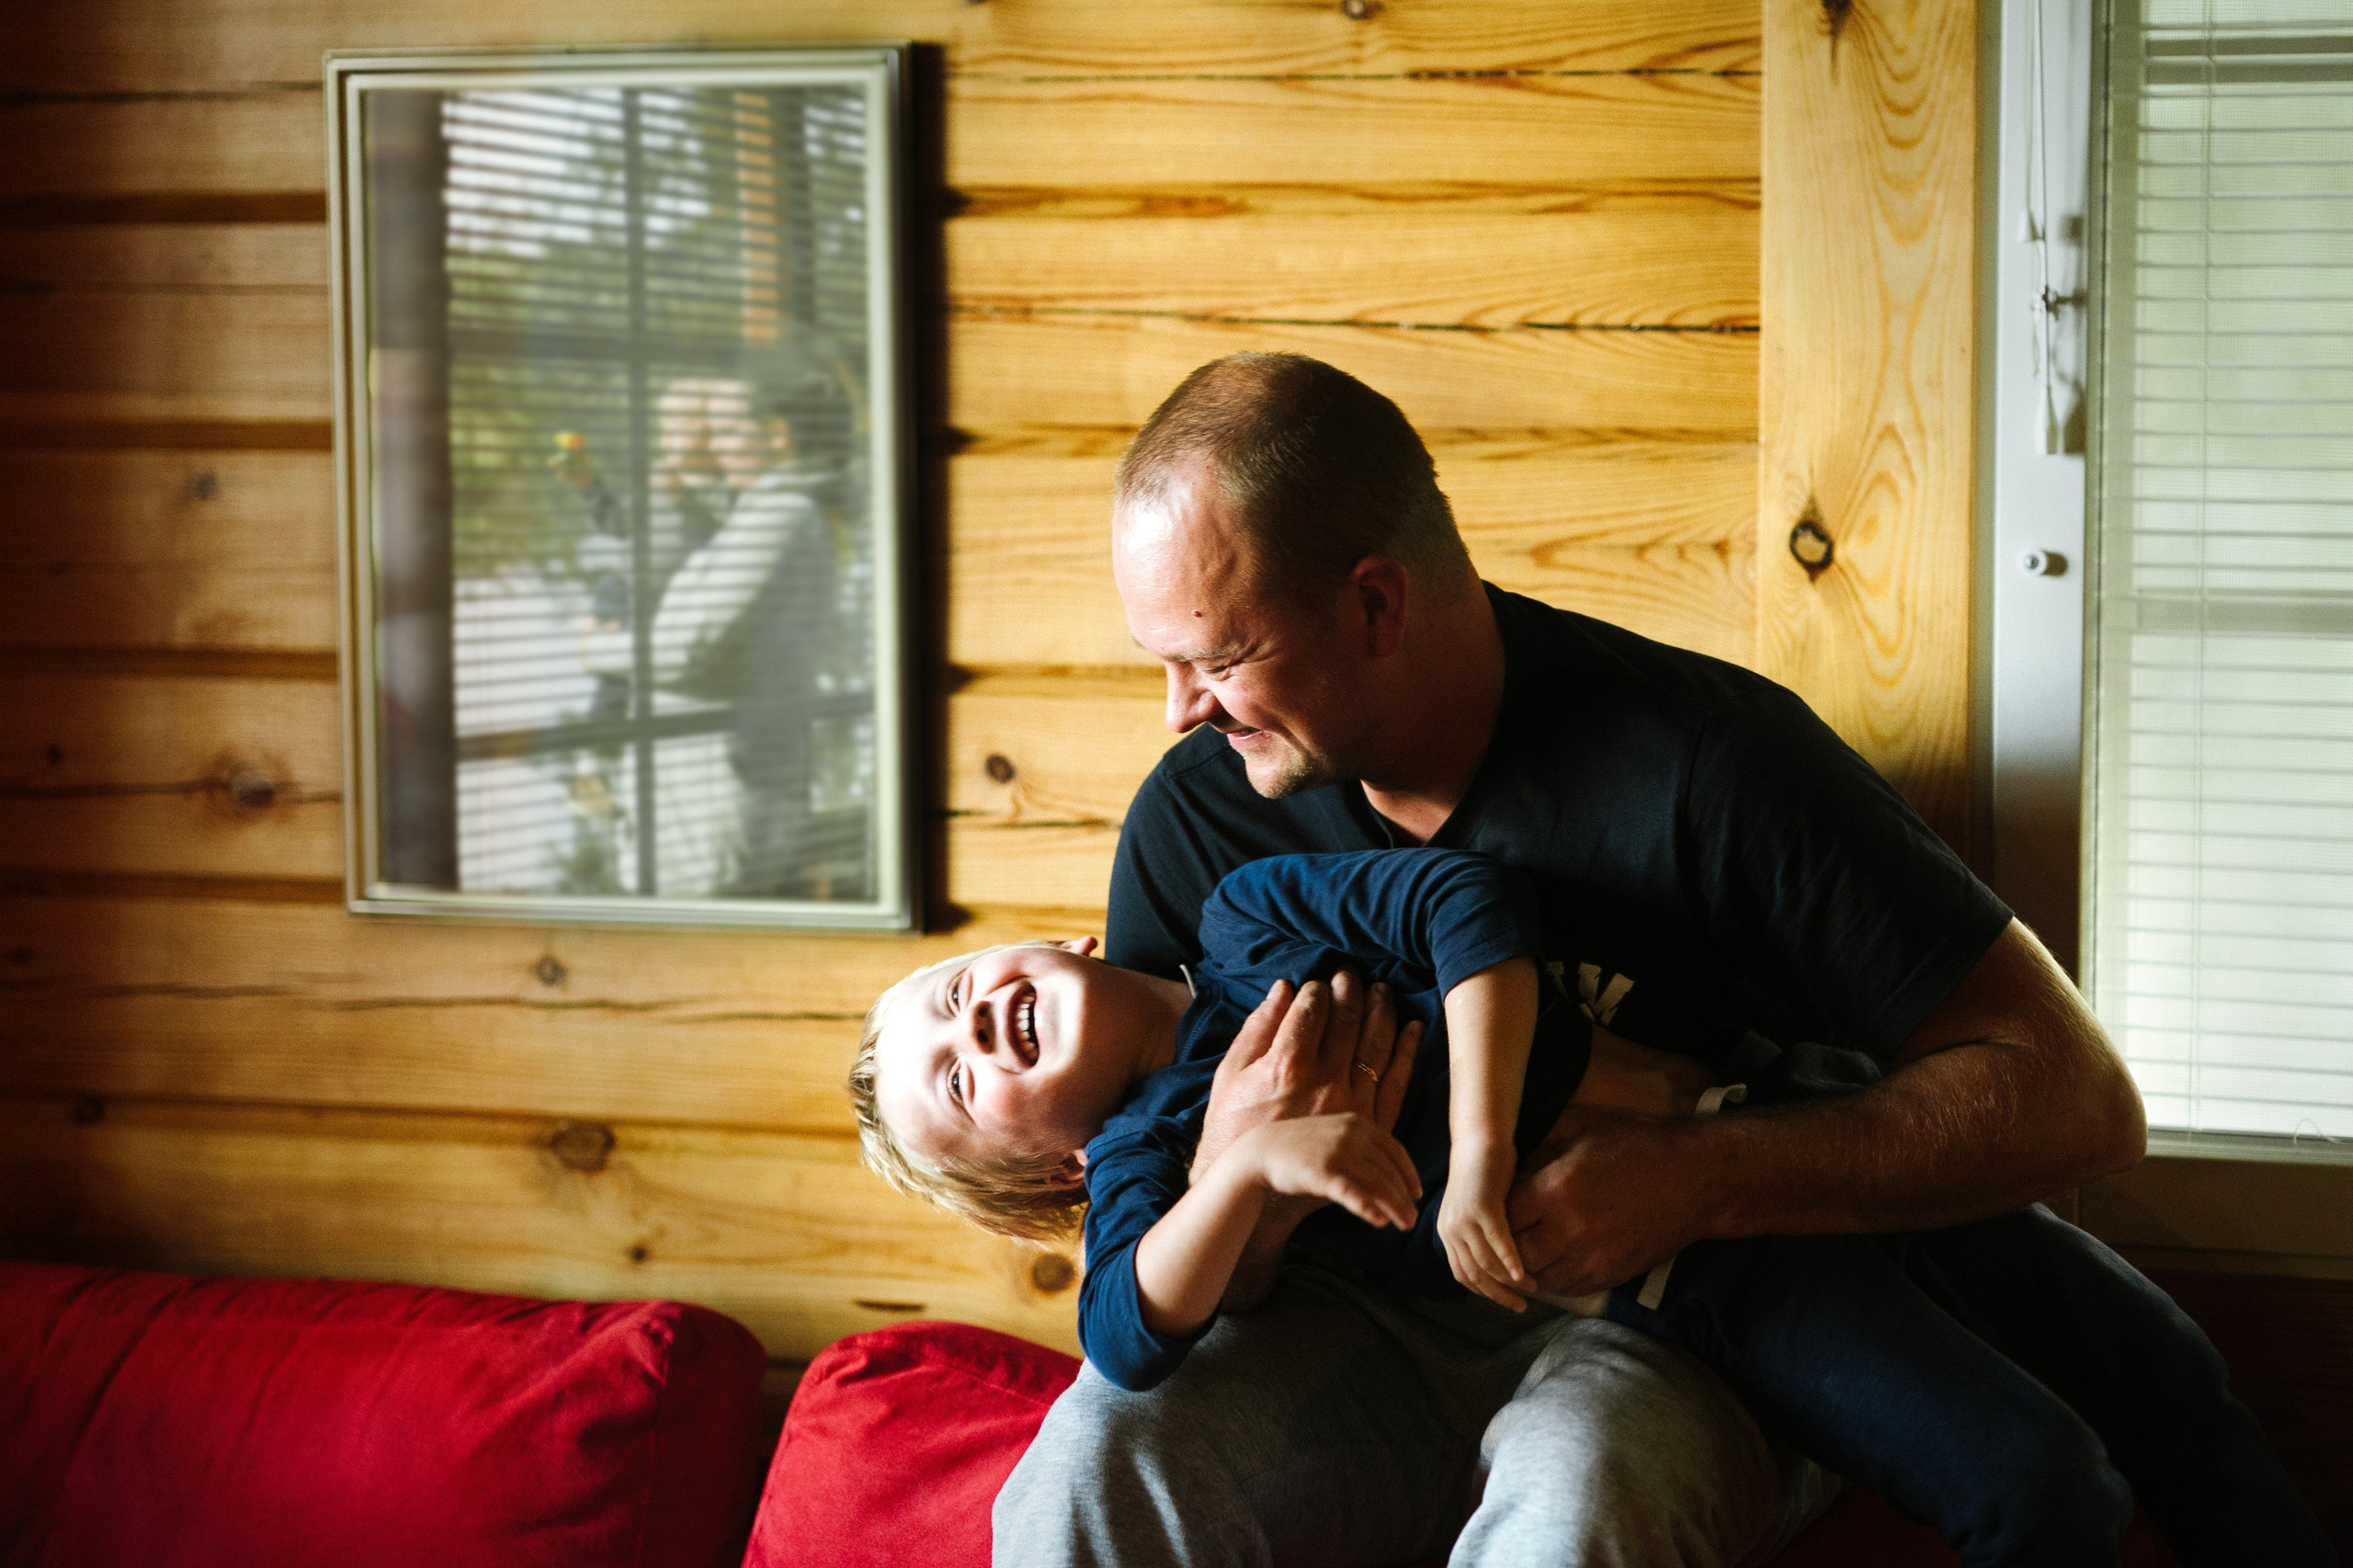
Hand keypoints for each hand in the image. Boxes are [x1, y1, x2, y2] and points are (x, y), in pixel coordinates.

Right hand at [1192, 968, 1423, 1185]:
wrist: (1252, 1188)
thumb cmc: (1232, 1131)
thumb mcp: (1230, 1076)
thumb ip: (1257, 1029)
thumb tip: (1282, 989)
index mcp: (1287, 1064)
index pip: (1312, 1010)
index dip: (1319, 989)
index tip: (1322, 982)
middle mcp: (1323, 1081)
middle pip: (1348, 1022)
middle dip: (1353, 991)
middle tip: (1356, 976)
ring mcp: (1351, 1106)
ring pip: (1376, 1047)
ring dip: (1383, 1013)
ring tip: (1385, 994)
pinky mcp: (1369, 1130)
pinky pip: (1396, 1085)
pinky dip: (1406, 1053)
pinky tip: (1413, 1031)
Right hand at [1239, 1114, 1421, 1231]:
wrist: (1260, 1151)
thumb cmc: (1300, 1150)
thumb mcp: (1334, 1138)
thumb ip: (1359, 1149)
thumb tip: (1386, 1176)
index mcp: (1358, 1123)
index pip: (1395, 1149)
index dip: (1409, 1173)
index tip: (1417, 1193)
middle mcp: (1352, 1133)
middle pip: (1389, 1169)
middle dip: (1404, 1196)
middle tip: (1413, 1218)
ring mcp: (1338, 1151)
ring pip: (1377, 1183)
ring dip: (1394, 1206)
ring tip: (1404, 1224)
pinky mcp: (1323, 1172)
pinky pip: (1353, 1193)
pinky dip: (1369, 1208)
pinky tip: (1380, 1222)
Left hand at [1438, 1139, 1530, 1310]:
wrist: (1479, 1138)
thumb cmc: (1484, 1172)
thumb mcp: (1478, 1208)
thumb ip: (1482, 1234)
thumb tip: (1501, 1263)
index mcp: (1447, 1232)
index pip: (1463, 1275)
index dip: (1485, 1293)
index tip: (1506, 1302)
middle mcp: (1450, 1229)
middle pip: (1473, 1275)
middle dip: (1498, 1295)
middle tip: (1521, 1307)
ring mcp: (1464, 1219)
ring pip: (1486, 1263)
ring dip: (1509, 1282)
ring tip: (1532, 1289)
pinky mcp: (1482, 1206)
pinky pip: (1497, 1241)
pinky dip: (1511, 1260)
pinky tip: (1524, 1274)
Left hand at [1506, 1104, 1708, 1297]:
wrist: (1695, 1178)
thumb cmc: (1638, 1145)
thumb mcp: (1585, 1126)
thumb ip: (1542, 1137)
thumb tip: (1511, 1145)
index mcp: (1558, 1188)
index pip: (1503, 1213)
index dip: (1495, 1211)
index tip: (1496, 1205)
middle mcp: (1570, 1228)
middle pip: (1514, 1251)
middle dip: (1505, 1242)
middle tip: (1504, 1232)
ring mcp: (1592, 1256)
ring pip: (1537, 1276)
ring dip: (1526, 1265)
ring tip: (1522, 1251)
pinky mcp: (1611, 1274)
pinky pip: (1567, 1288)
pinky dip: (1552, 1280)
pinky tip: (1550, 1265)